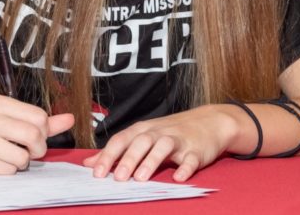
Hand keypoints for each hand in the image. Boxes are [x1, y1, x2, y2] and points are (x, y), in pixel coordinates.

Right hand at [0, 94, 73, 173]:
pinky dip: (8, 170)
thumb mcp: (11, 116)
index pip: (39, 117)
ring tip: (11, 155)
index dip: (43, 131)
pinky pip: (7, 171)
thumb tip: (70, 119)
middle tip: (31, 150)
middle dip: (38, 148)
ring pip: (22, 157)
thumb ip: (42, 120)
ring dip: (23, 161)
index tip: (36, 135)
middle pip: (33, 135)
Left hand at [83, 106, 238, 181]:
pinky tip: (179, 178)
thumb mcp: (143, 136)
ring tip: (140, 178)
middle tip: (117, 178)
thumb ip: (117, 150)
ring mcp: (178, 140)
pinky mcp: (197, 150)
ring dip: (151, 162)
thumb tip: (89, 164)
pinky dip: (185, 168)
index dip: (108, 155)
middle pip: (140, 142)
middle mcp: (158, 132)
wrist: (210, 121)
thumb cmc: (171, 132)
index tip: (96, 173)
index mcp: (143, 130)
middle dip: (128, 159)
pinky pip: (191, 159)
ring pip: (163, 147)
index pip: (121, 140)